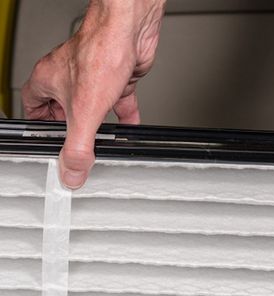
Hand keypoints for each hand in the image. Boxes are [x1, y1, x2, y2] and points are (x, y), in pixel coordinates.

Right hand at [22, 0, 164, 188]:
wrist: (129, 32)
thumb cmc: (100, 54)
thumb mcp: (84, 113)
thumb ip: (77, 147)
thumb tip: (71, 172)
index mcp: (49, 80)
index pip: (32, 106)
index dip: (38, 126)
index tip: (46, 142)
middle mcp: (68, 76)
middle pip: (62, 108)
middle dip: (70, 129)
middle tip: (76, 147)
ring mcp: (94, 76)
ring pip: (91, 105)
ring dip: (97, 124)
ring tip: (101, 142)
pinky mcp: (117, 77)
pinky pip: (118, 101)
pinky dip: (124, 116)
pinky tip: (129, 127)